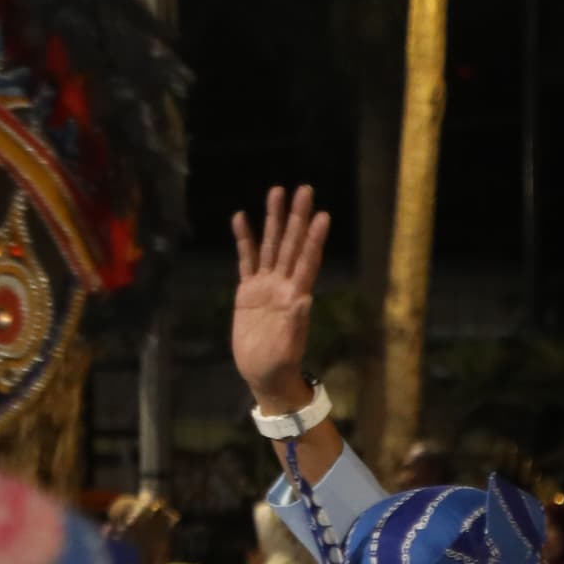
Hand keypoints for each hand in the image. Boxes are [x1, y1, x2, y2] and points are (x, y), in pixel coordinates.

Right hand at [229, 185, 328, 405]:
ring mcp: (266, 285)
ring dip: (274, 220)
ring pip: (271, 245)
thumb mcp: (287, 347)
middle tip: (304, 189)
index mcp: (296, 296)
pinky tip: (241, 218)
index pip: (307, 261)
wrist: (264, 374)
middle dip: (297, 217)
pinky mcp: (248, 291)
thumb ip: (295, 323)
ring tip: (276, 192)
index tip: (322, 215)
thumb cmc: (279, 364)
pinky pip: (246, 260)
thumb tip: (304, 300)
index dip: (313, 239)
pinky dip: (245, 240)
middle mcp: (283, 285)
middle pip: (291, 244)